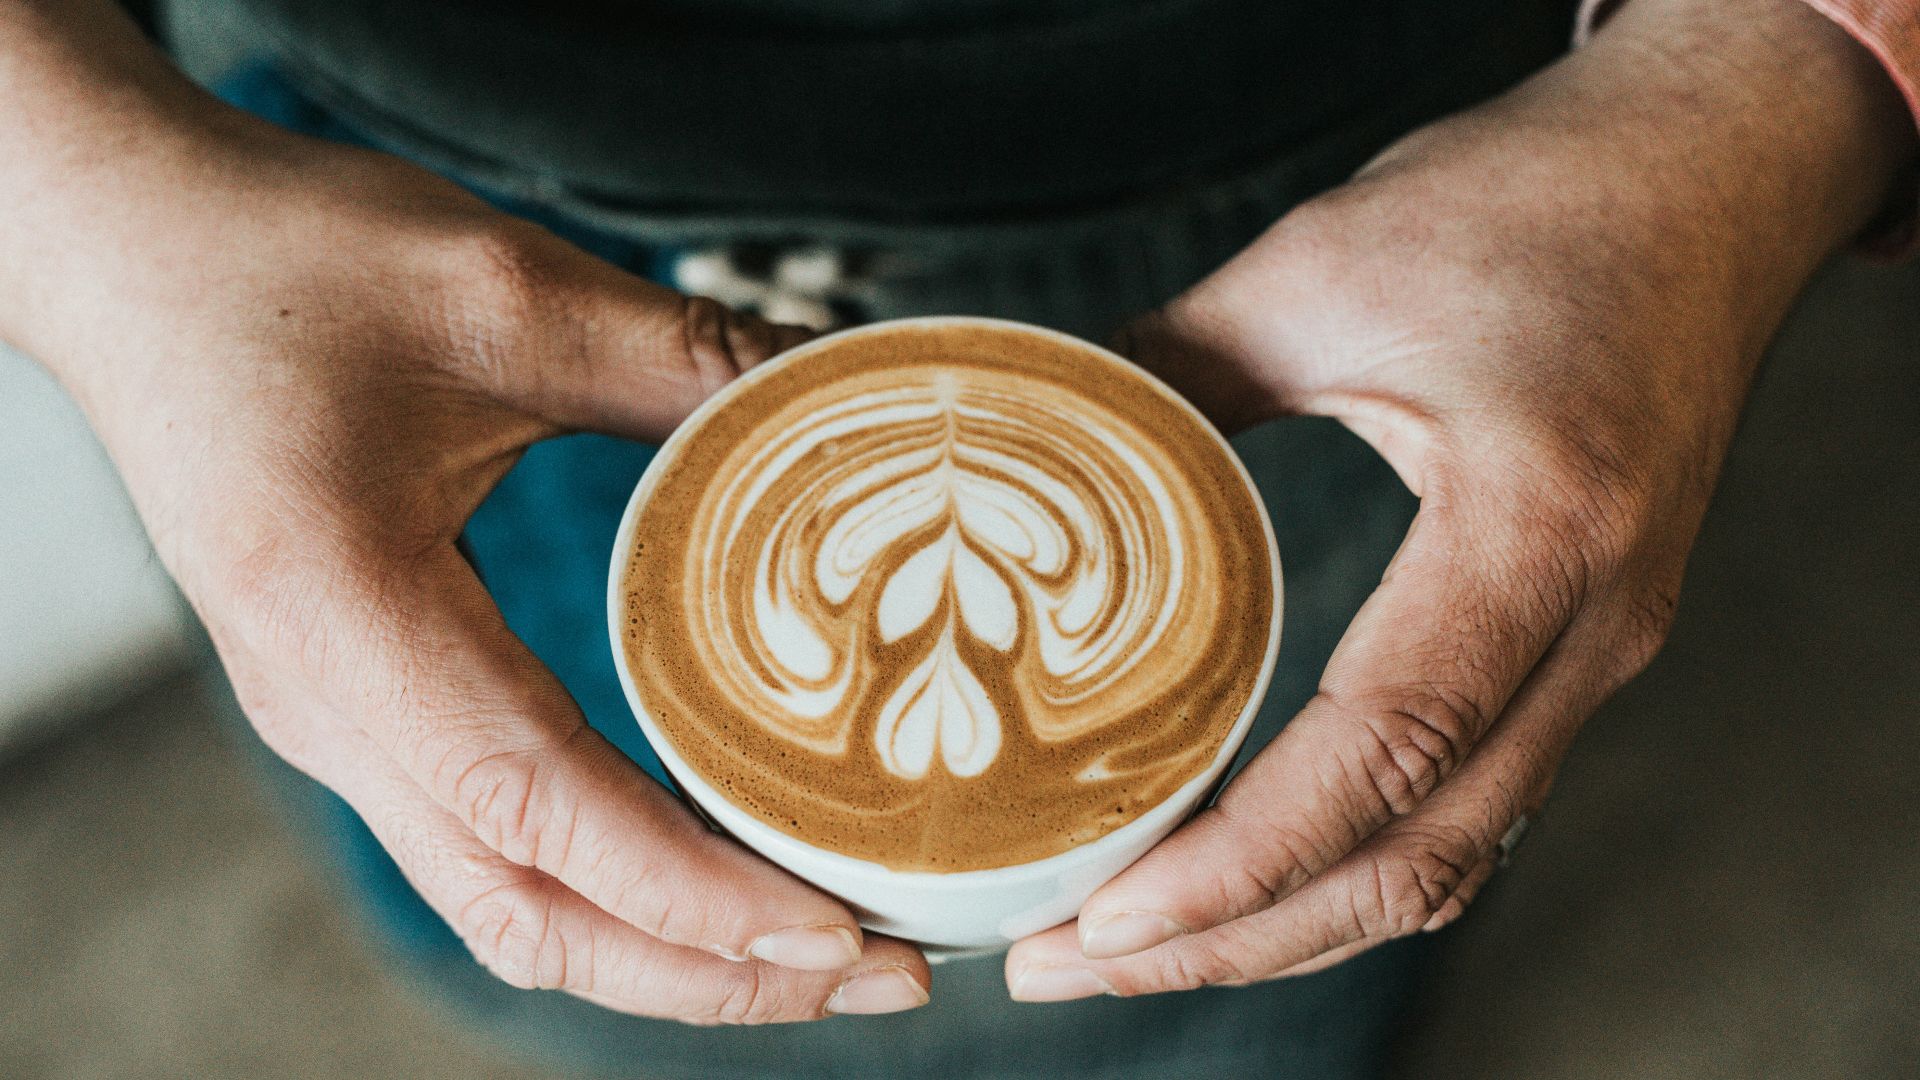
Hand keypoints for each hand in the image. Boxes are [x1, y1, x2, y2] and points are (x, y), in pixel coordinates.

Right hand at [15, 105, 931, 1018]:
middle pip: (528, 914)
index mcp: (342, 615)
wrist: (128, 253)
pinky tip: (715, 873)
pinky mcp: (361, 710)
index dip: (691, 892)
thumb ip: (684, 360)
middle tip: (880, 973)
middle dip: (709, 972)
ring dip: (666, 954)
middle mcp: (327, 708)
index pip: (536, 808)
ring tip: (820, 952)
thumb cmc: (284, 260)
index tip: (836, 929)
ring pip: (508, 906)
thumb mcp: (505, 289)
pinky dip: (614, 893)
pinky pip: (492, 850)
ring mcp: (336, 723)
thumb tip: (851, 400)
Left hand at [1006, 0, 1915, 999]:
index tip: (1104, 916)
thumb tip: (1029, 444)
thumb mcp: (1324, 266)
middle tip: (1064, 964)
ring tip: (1129, 948)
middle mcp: (1591, 624)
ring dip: (1286, 926)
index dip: (1240, 861)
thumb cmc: (1538, 203)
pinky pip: (1469, 805)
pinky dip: (1348, 868)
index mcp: (1537, 529)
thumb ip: (1169, 369)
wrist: (1708, 177)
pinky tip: (1246, 877)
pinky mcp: (1575, 648)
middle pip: (1416, 857)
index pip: (1387, 752)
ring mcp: (1598, 651)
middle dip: (1232, 942)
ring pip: (1449, 858)